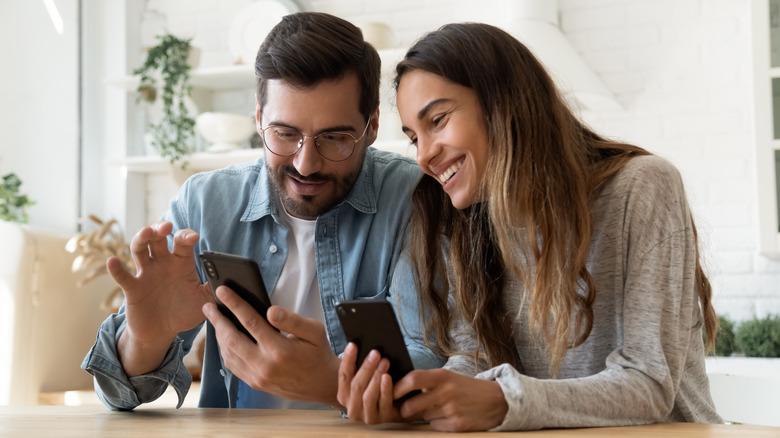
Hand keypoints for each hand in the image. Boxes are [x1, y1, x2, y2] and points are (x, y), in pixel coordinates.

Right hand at [111, 222, 211, 375]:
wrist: (162, 333)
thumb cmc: (184, 313)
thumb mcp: (205, 302)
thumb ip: (216, 290)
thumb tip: (230, 282)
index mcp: (181, 263)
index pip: (182, 242)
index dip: (186, 236)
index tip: (193, 238)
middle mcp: (162, 263)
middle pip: (158, 238)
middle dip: (160, 228)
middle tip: (166, 227)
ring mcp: (146, 273)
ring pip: (139, 249)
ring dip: (141, 238)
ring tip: (146, 233)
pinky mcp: (133, 288)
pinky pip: (122, 276)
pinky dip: (116, 269)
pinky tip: (113, 261)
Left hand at [203, 286, 340, 404]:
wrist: (323, 385)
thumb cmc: (318, 353)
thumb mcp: (314, 330)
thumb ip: (292, 319)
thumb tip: (270, 310)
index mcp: (280, 349)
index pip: (250, 322)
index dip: (234, 304)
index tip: (222, 291)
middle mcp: (265, 365)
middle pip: (231, 338)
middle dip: (217, 319)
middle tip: (208, 305)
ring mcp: (257, 377)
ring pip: (228, 353)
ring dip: (218, 335)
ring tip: (214, 319)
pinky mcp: (255, 383)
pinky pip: (232, 365)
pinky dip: (224, 350)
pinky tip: (224, 338)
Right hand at [337, 343, 404, 424]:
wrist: (396, 406)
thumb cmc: (378, 386)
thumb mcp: (367, 378)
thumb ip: (361, 368)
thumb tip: (360, 345)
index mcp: (344, 396)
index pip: (343, 375)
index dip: (348, 359)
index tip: (353, 345)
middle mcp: (352, 408)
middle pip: (356, 386)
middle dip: (366, 368)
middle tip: (375, 352)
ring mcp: (367, 416)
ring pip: (368, 395)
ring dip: (376, 377)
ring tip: (385, 361)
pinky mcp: (382, 419)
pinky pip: (383, 403)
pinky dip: (385, 389)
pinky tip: (388, 377)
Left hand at [395, 369, 508, 431]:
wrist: (496, 400)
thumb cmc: (465, 388)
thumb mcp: (447, 377)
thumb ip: (426, 382)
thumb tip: (397, 389)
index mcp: (442, 376)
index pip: (412, 379)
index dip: (397, 387)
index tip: (389, 392)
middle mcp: (446, 391)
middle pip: (411, 406)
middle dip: (405, 410)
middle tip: (405, 409)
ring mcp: (452, 410)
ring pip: (423, 418)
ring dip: (425, 416)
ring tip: (439, 408)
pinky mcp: (457, 425)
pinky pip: (435, 426)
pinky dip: (437, 423)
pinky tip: (449, 416)